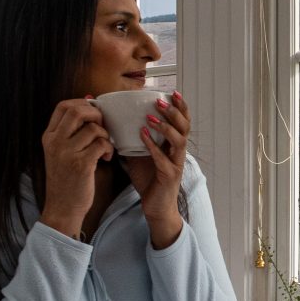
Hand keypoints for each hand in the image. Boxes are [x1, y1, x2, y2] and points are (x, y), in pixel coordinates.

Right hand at [38, 98, 112, 237]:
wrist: (62, 208)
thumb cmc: (66, 179)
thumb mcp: (60, 152)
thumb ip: (71, 130)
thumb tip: (88, 99)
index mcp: (49, 137)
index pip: (63, 106)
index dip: (82, 103)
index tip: (93, 114)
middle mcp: (55, 142)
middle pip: (78, 111)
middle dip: (96, 114)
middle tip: (103, 127)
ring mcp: (66, 153)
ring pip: (94, 128)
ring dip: (105, 136)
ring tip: (104, 148)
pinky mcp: (81, 165)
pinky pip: (101, 144)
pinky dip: (108, 149)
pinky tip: (105, 159)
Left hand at [120, 91, 190, 247]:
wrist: (155, 209)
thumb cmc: (150, 182)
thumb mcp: (139, 158)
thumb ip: (132, 143)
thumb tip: (114, 126)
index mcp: (173, 146)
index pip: (182, 122)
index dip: (180, 106)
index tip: (172, 91)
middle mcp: (178, 153)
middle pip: (185, 127)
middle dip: (174, 112)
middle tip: (160, 100)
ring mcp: (176, 164)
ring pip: (179, 141)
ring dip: (165, 127)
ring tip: (151, 117)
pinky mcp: (169, 176)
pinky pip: (163, 159)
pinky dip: (152, 146)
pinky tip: (142, 136)